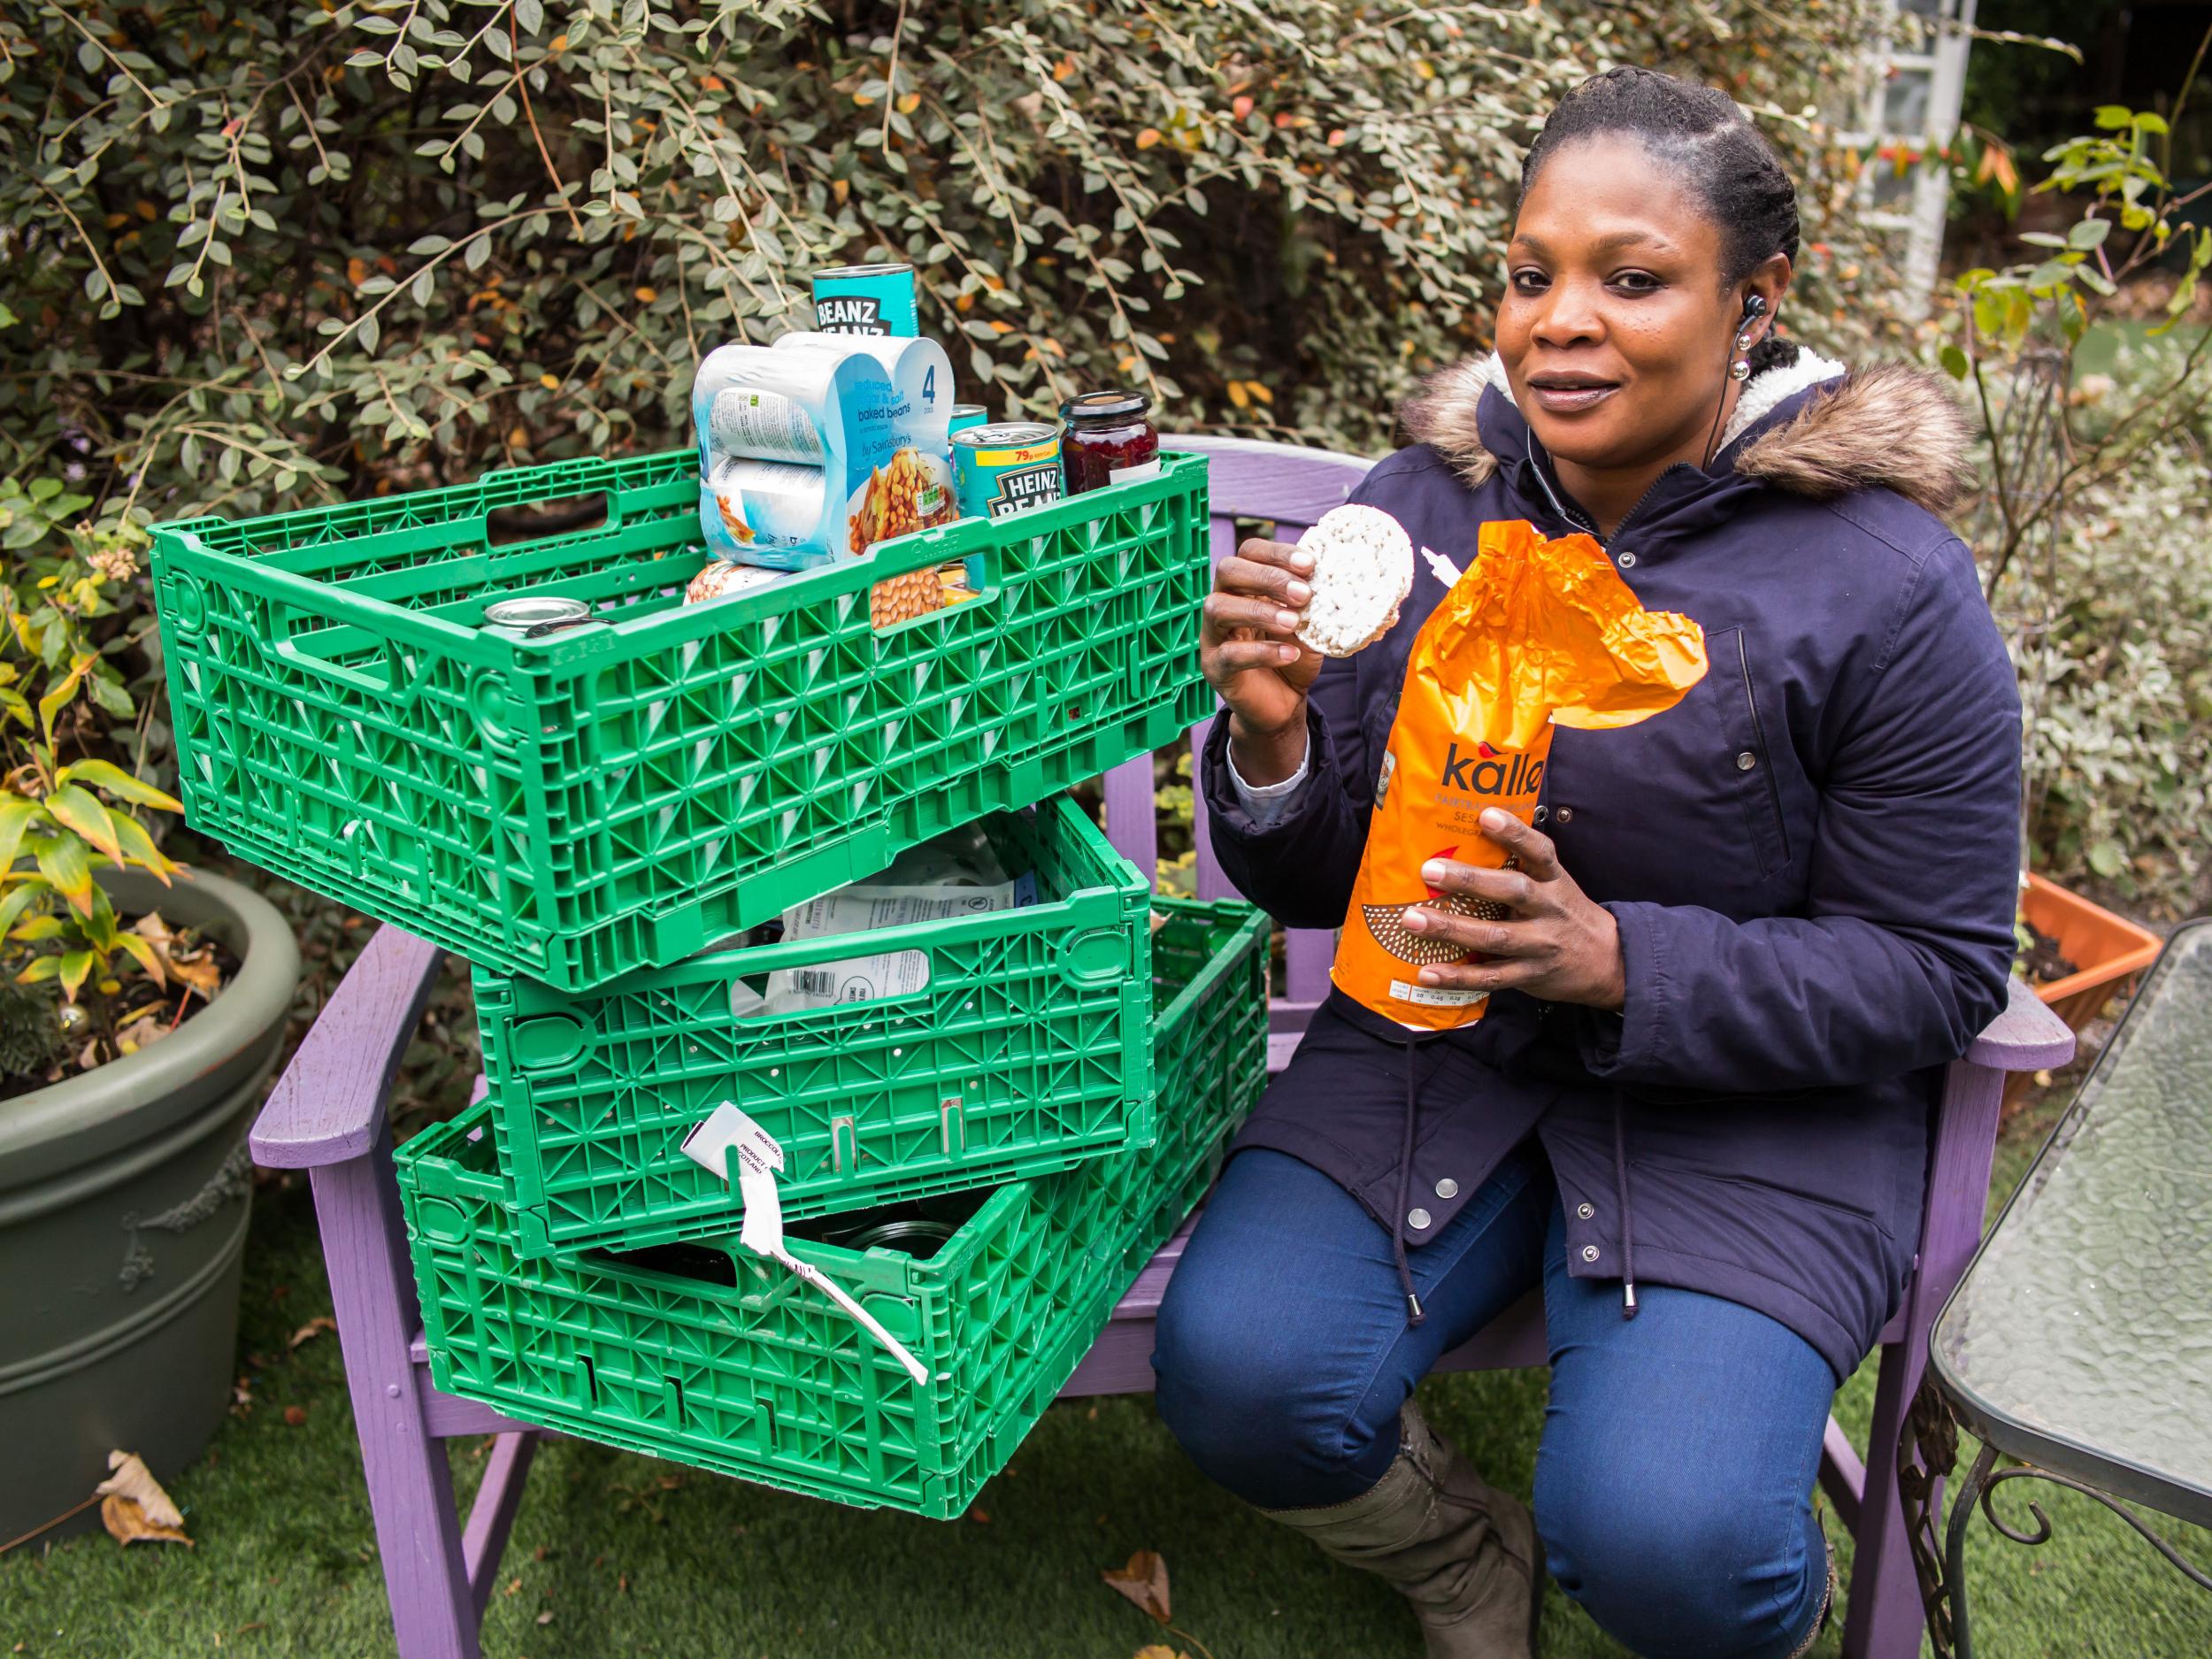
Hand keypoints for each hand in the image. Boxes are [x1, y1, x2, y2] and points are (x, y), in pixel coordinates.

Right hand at [1201, 537, 1323, 780]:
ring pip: (1219, 608)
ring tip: (1293, 622)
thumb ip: (1315, 602)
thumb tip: (1341, 577)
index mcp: (1245, 584)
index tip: (1310, 564)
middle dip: (1268, 577)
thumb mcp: (1310, 624)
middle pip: (1228, 570)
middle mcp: (1223, 602)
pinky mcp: (1215, 667)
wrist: (1283, 703)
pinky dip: (1262, 652)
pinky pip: (1230, 653)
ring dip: (1260, 610)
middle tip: (1303, 594)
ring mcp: (1213, 635)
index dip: (1278, 552)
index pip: (1250, 551)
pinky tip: (1289, 654)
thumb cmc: (1293, 655)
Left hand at [1400, 808, 1626, 1010]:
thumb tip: (1463, 839)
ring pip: (1495, 936)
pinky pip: (1491, 976)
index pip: (1539, 851)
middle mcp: (1549, 909)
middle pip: (1512, 890)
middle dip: (1469, 880)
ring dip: (1451, 928)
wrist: (1608, 961)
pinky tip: (1427, 972)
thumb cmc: (1564, 913)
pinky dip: (1458, 977)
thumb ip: (1520, 867)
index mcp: (1554, 880)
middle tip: (1429, 870)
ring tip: (1413, 919)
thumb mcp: (1555, 884)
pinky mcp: (1530, 975)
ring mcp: (1541, 945)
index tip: (1485, 815)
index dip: (1515, 832)